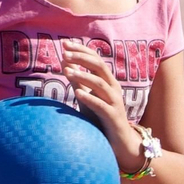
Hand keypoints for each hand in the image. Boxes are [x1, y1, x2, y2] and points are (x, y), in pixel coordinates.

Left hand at [60, 40, 134, 161]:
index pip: (96, 59)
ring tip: (67, 72)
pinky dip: (89, 98)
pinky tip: (77, 94)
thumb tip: (64, 60)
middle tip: (65, 53)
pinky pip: (101, 105)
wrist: (119, 140)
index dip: (81, 50)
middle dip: (82, 58)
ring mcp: (115, 101)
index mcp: (108, 81)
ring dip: (83, 76)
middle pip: (99, 66)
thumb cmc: (100, 116)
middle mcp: (114, 88)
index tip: (65, 43)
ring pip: (100, 84)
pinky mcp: (113, 116)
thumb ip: (77, 79)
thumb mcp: (87, 95)